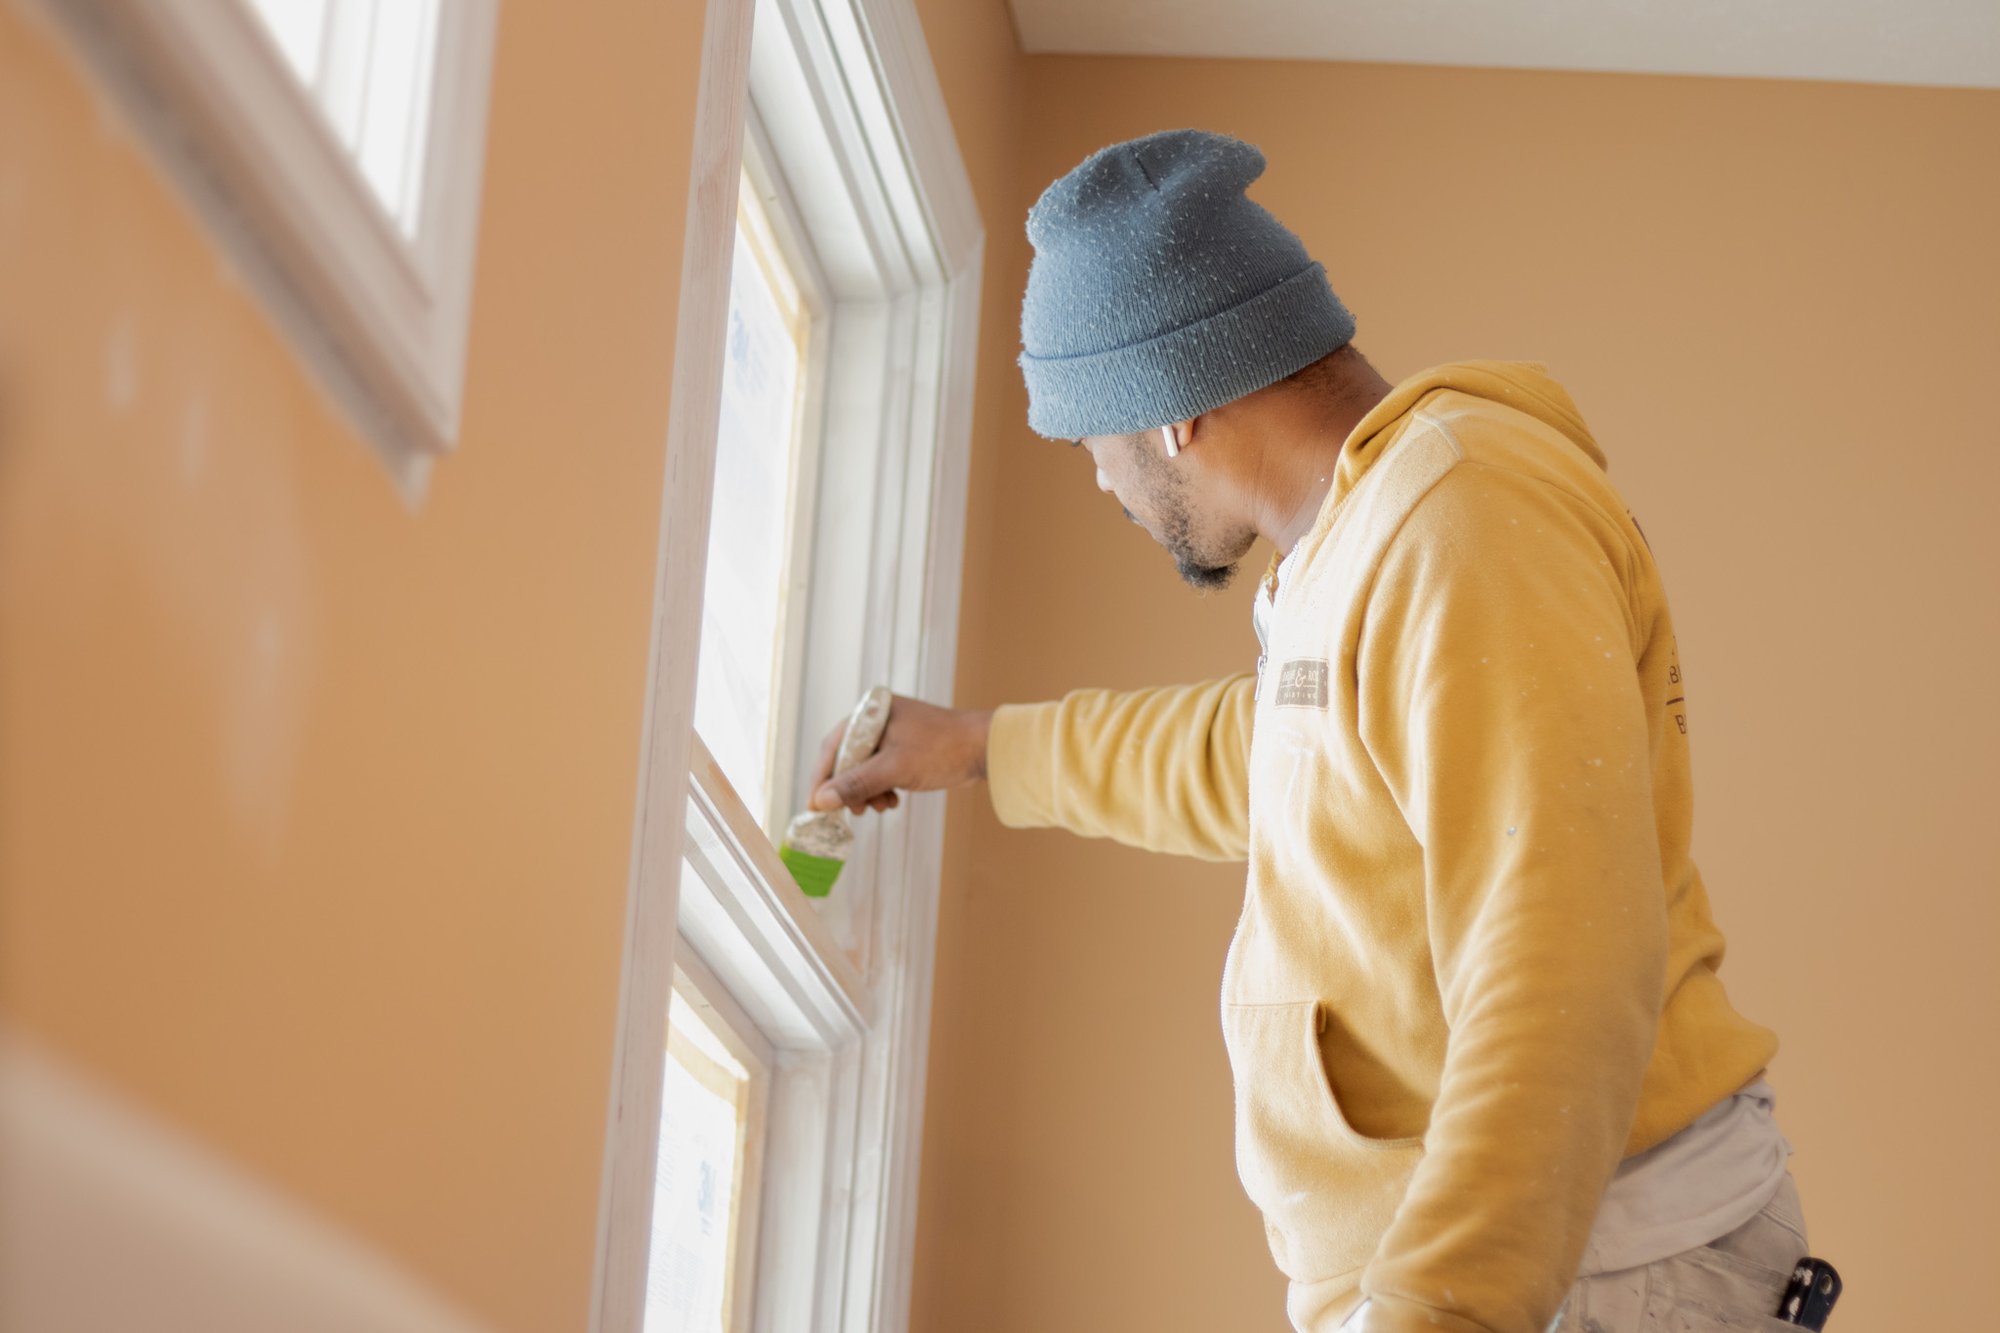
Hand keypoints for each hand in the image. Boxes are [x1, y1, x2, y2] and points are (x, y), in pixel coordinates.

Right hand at [806, 695, 992, 815]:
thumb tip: (820, 801)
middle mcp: (878, 719)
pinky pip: (882, 770)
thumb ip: (856, 784)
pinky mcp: (905, 748)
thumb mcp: (894, 769)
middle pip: (847, 758)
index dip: (822, 778)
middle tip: (854, 811)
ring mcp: (893, 733)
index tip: (814, 806)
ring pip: (865, 768)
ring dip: (867, 791)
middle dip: (848, 788)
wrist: (986, 748)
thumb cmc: (942, 750)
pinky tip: (892, 800)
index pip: (833, 746)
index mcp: (871, 713)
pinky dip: (882, 787)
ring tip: (880, 806)